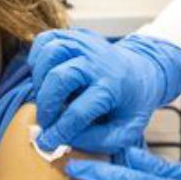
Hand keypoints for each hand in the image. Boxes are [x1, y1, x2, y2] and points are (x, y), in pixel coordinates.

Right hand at [30, 30, 180, 153]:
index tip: (48, 143)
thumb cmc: (131, 105)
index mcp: (113, 86)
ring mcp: (86, 44)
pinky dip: (37, 58)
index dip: (59, 131)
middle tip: (46, 121)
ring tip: (47, 96)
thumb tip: (65, 137)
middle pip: (60, 78)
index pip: (79, 111)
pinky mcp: (75, 36)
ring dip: (40, 79)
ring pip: (50, 53)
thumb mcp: (126, 130)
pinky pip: (46, 40)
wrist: (143, 72)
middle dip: (46, 105)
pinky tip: (45, 76)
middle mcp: (98, 61)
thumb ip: (98, 141)